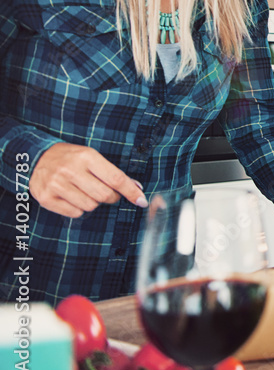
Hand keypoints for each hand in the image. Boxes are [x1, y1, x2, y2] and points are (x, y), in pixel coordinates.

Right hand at [29, 143, 147, 217]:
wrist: (36, 158)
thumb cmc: (70, 158)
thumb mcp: (90, 157)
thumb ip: (112, 172)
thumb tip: (136, 188)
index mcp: (86, 156)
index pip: (115, 178)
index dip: (131, 191)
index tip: (142, 200)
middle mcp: (70, 170)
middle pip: (104, 196)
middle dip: (111, 197)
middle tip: (106, 192)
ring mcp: (56, 185)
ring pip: (90, 206)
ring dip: (93, 202)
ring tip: (84, 191)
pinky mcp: (46, 198)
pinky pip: (75, 213)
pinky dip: (78, 209)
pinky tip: (72, 197)